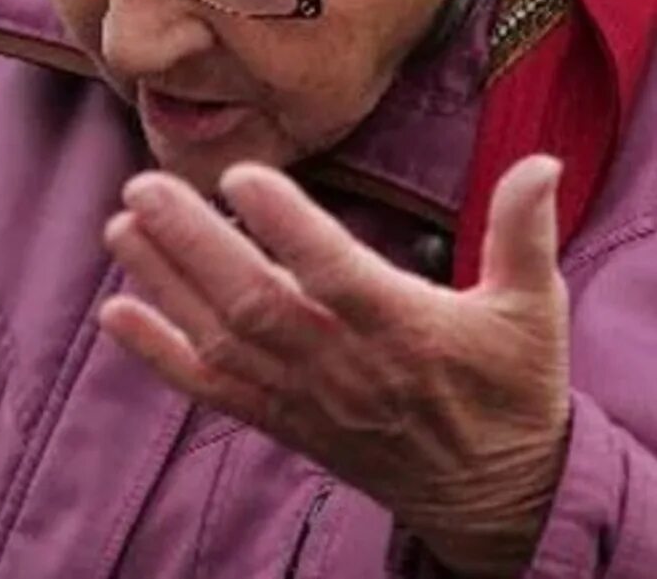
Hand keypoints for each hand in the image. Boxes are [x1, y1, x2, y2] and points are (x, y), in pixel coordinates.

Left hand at [99, 156, 569, 576]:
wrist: (494, 494)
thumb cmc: (510, 388)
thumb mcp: (534, 310)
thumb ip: (523, 233)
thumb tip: (541, 163)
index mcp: (406, 329)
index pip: (337, 276)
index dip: (288, 229)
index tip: (242, 175)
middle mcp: (345, 366)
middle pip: (258, 303)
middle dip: (194, 245)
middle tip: (145, 185)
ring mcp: (305, 396)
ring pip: (224, 339)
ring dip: (165, 284)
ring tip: (119, 226)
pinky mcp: (281, 419)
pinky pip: (212, 390)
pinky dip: (160, 355)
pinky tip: (115, 313)